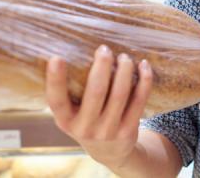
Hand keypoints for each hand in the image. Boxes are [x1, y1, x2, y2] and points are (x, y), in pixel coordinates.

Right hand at [46, 45, 152, 168]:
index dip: (55, 80)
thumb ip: (72, 92)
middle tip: (104, 49)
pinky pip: (139, 100)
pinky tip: (144, 65)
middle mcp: (85, 128)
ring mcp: (108, 131)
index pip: (56, 100)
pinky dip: (144, 80)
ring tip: (124, 56)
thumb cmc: (87, 121)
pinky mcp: (128, 130)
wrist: (110, 152)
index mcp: (65, 121)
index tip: (57, 57)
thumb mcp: (73, 114)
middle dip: (102, 66)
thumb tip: (75, 48)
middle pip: (96, 92)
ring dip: (124, 70)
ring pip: (120, 94)